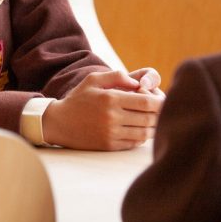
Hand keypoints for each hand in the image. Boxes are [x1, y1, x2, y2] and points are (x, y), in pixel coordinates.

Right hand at [42, 68, 164, 150]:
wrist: (59, 123)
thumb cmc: (78, 99)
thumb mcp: (93, 80)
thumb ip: (117, 76)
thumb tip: (138, 82)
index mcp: (110, 98)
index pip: (146, 102)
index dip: (160, 101)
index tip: (162, 99)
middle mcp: (112, 117)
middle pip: (149, 118)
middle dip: (159, 114)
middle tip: (161, 110)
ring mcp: (111, 133)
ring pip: (145, 133)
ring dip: (153, 127)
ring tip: (152, 120)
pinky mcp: (109, 145)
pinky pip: (135, 143)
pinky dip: (142, 137)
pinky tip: (140, 129)